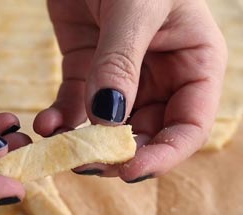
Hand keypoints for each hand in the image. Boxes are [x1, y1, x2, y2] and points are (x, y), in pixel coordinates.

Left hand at [35, 0, 226, 181]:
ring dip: (84, 145)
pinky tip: (45, 125)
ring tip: (59, 149)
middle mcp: (164, 76)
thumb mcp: (136, 8)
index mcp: (196, 63)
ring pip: (109, 129)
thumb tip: (107, 122)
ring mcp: (124, 77)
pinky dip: (61, 122)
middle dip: (117, 155)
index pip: (190, 126)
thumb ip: (122, 63)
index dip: (164, 155)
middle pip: (148, 134)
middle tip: (85, 165)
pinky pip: (76, 108)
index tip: (130, 171)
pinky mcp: (87, 71)